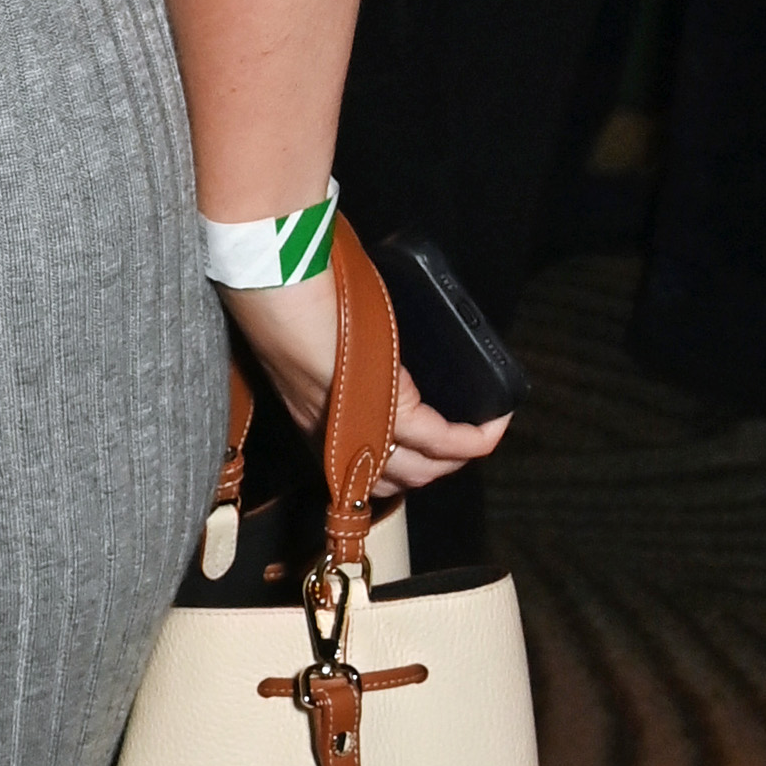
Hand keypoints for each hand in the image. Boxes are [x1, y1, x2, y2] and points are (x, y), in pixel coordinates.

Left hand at [220, 270, 509, 512]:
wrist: (275, 286)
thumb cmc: (286, 299)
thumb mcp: (313, 341)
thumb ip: (337, 350)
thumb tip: (372, 330)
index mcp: (313, 424)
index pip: (361, 471)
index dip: (401, 465)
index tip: (429, 449)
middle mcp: (334, 438)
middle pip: (397, 479)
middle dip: (437, 466)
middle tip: (465, 437)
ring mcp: (361, 429)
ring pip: (420, 470)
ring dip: (456, 458)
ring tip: (481, 432)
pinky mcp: (389, 409)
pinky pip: (441, 440)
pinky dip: (472, 439)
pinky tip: (490, 426)